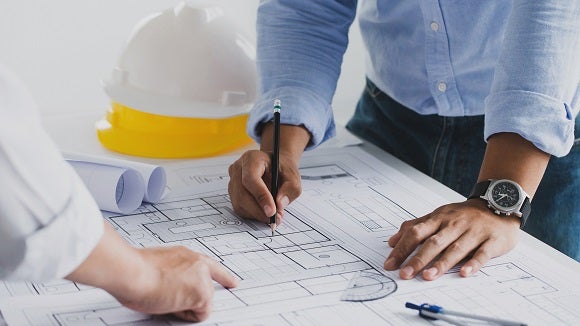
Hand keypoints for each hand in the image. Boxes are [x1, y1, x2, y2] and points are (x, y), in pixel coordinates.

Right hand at [112, 247, 237, 321]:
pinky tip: (170, 304)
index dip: (224, 276)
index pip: (210, 266)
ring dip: (185, 306)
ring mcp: (202, 277)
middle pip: (206, 289)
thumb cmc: (135, 270)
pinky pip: (200, 314)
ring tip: (164, 297)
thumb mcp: (157, 266)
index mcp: (185, 255)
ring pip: (202, 303)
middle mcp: (197, 263)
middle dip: (192, 298)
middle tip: (171, 297)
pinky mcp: (202, 293)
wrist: (132, 272)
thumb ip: (171, 273)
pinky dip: (186, 315)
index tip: (233, 282)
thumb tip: (167, 286)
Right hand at [228, 124, 309, 223]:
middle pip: (242, 194)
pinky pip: (240, 208)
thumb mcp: (293, 176)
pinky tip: (265, 212)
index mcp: (252, 159)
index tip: (272, 211)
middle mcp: (238, 168)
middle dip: (259, 210)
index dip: (260, 196)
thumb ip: (290, 189)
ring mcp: (233, 181)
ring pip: (239, 203)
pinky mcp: (233, 193)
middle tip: (275, 218)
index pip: (251, 179)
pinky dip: (253, 214)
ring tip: (273, 215)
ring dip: (257, 214)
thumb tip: (280, 204)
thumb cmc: (282, 169)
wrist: (275, 167)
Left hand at [383, 199, 519, 280]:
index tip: (390, 264)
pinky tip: (464, 273)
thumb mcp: (438, 215)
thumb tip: (391, 242)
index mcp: (439, 218)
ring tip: (428, 276)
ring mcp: (474, 232)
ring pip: (455, 249)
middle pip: (434, 242)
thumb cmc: (464, 215)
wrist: (499, 204)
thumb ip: (415, 227)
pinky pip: (482, 253)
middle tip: (405, 274)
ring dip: (441, 263)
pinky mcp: (492, 241)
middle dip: (418, 259)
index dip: (402, 248)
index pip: (416, 232)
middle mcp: (455, 225)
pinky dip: (473, 263)